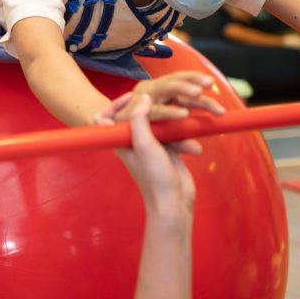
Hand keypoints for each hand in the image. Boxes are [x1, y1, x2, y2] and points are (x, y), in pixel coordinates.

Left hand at [118, 94, 195, 214]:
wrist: (173, 202)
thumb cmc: (154, 177)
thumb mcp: (144, 145)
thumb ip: (139, 119)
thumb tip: (143, 97)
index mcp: (121, 140)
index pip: (105, 118)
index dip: (114, 105)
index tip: (131, 96)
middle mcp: (134, 140)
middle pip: (136, 115)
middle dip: (150, 106)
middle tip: (164, 98)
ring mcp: (152, 145)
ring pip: (159, 122)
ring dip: (172, 120)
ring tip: (185, 116)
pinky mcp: (168, 149)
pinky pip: (174, 133)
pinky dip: (184, 137)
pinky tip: (193, 147)